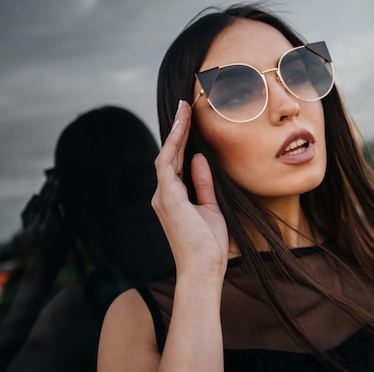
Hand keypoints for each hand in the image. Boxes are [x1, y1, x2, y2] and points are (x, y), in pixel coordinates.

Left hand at [20, 171, 68, 271]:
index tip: (60, 178)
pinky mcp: (25, 231)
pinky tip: (35, 196)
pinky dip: (31, 203)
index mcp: (49, 226)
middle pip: (43, 201)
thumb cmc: (58, 256)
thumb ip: (71, 220)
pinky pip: (26, 213)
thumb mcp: (68, 238)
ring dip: (42, 192)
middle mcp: (37, 225)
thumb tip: (75, 204)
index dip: (56, 190)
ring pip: (35, 206)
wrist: (40, 271)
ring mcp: (29, 227)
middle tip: (54, 174)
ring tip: (47, 181)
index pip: (52, 203)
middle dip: (49, 187)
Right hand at [151, 100, 228, 276]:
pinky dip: (174, 143)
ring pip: (167, 154)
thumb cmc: (208, 244)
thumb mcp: (210, 207)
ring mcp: (163, 195)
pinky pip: (167, 162)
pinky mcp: (167, 196)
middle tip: (186, 105)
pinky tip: (183, 126)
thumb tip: (198, 158)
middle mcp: (164, 194)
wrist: (204, 267)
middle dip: (179, 129)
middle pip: (171, 154)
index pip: (177, 162)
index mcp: (174, 197)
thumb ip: (203, 182)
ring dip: (176, 130)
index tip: (191, 118)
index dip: (183, 140)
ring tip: (185, 108)